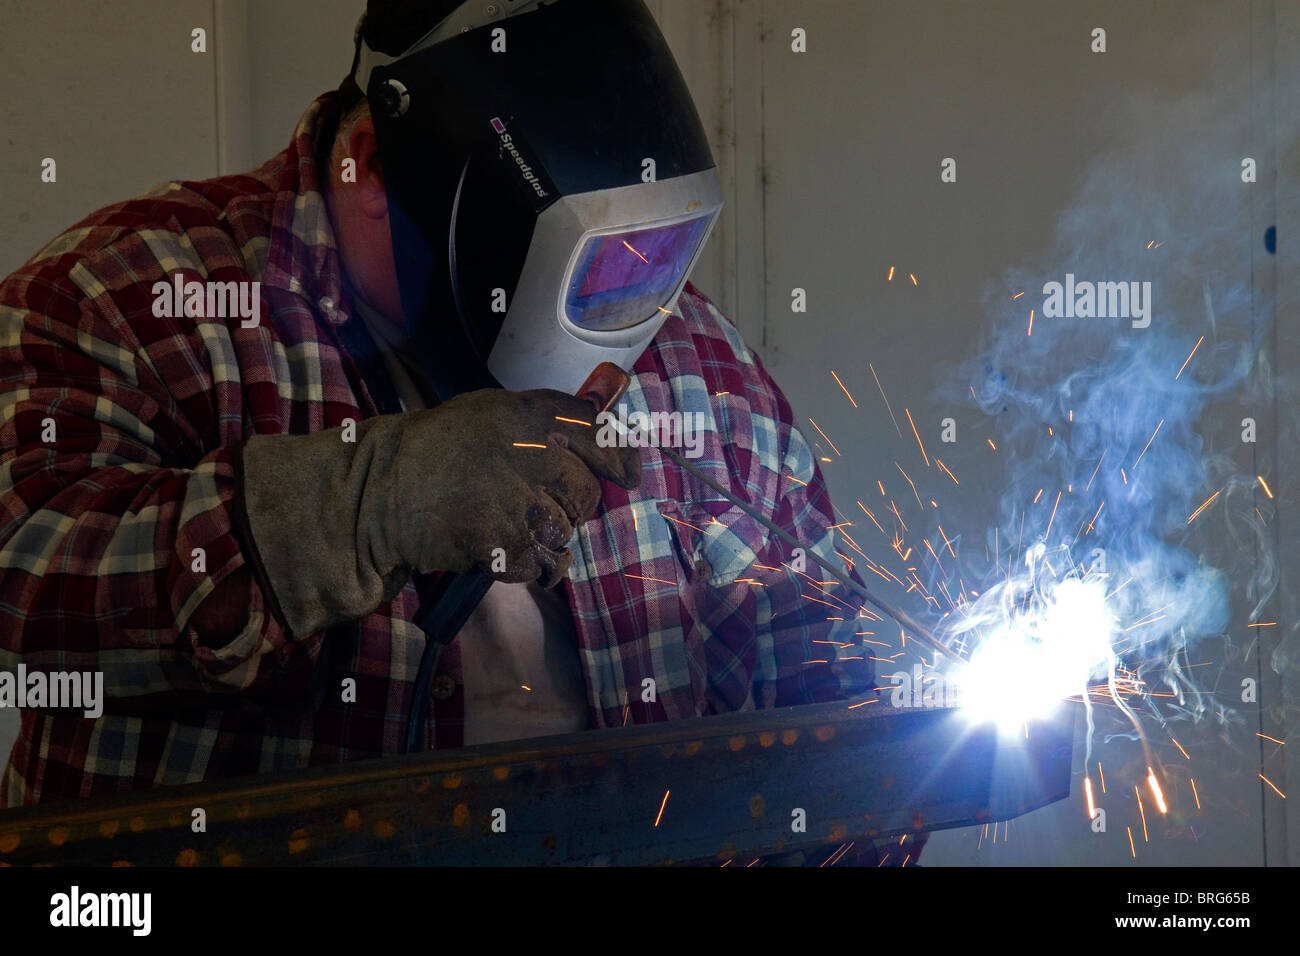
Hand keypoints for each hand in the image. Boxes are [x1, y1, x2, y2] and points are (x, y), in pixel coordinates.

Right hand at [238, 389, 640, 636]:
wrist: (378, 490)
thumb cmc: (440, 450)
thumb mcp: (494, 413)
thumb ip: (551, 423)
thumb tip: (615, 447)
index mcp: (530, 414)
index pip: (599, 434)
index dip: (620, 458)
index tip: (629, 475)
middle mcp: (531, 453)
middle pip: (586, 493)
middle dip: (569, 506)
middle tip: (534, 505)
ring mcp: (517, 502)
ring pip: (565, 533)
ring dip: (548, 540)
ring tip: (513, 528)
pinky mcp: (501, 545)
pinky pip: (541, 565)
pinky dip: (529, 567)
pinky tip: (504, 552)